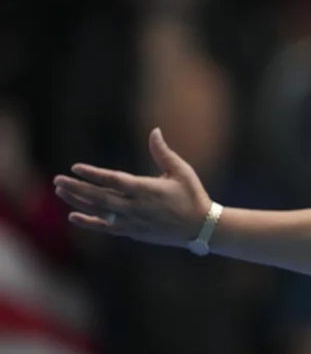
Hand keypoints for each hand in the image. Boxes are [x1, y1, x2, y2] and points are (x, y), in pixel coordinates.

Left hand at [54, 128, 211, 247]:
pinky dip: (89, 222)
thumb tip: (154, 131)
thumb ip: (163, 152)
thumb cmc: (193, 195)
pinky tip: (73, 216)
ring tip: (61, 192)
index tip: (75, 168)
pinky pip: (106, 227)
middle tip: (57, 180)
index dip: (93, 174)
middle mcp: (135, 207)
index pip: (113, 180)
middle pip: (99, 197)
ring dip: (78, 202)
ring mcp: (132, 221)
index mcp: (146, 189)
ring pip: (99, 211)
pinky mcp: (133, 232)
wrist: (200, 227)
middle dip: (76, 188)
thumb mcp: (181, 171)